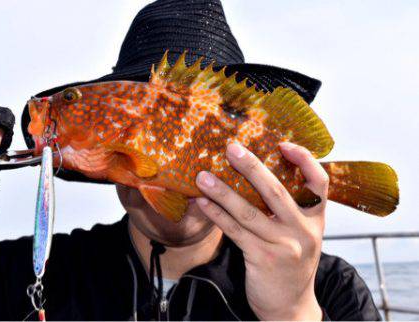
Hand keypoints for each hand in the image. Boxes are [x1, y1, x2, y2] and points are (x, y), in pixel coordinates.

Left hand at [195, 142, 327, 320]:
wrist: (289, 307)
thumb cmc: (290, 262)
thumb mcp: (300, 234)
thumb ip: (288, 210)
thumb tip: (257, 176)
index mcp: (315, 219)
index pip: (319, 183)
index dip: (304, 160)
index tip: (283, 143)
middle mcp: (303, 230)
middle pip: (277, 192)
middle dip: (253, 167)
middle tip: (231, 148)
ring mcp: (284, 245)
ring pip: (249, 211)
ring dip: (223, 191)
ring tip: (202, 176)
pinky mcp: (263, 258)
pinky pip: (235, 231)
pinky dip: (217, 215)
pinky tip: (203, 203)